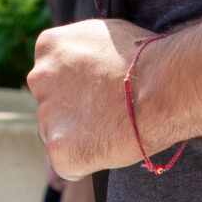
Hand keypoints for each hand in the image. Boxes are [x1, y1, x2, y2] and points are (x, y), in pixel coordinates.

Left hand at [28, 18, 170, 180]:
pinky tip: (108, 147)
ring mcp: (46, 114)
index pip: (54, 75)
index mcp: (49, 47)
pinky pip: (67, 164)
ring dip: (80, 137)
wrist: (162, 87)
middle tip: (107, 114)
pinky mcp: (57, 148)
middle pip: (52, 105)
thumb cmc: (146, 60)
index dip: (81, 88)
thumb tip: (85, 67)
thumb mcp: (103, 37)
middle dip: (75, 112)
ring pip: (58, 135)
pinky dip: (86, 162)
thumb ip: (82, 52)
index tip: (101, 91)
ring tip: (112, 128)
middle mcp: (39, 78)